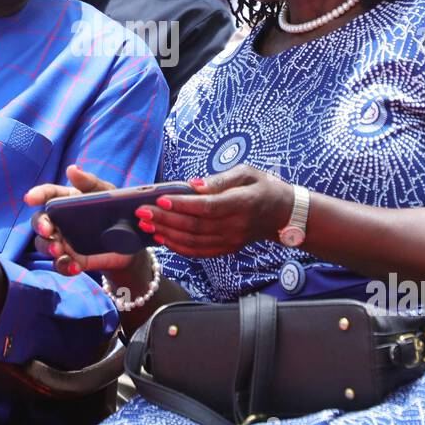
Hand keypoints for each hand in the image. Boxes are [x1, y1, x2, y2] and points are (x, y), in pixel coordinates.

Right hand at [25, 165, 147, 278]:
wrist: (131, 245)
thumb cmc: (115, 212)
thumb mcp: (107, 195)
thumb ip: (90, 182)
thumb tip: (72, 169)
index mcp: (67, 200)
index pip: (48, 194)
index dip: (37, 194)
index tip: (30, 198)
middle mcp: (60, 221)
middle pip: (39, 221)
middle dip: (40, 225)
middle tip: (48, 230)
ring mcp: (64, 242)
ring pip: (43, 244)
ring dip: (48, 247)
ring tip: (59, 250)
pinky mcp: (72, 260)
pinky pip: (60, 265)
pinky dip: (64, 266)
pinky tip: (75, 267)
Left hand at [134, 164, 295, 257]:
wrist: (281, 213)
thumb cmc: (262, 187)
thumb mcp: (246, 172)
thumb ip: (220, 179)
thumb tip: (193, 185)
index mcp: (242, 204)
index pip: (208, 207)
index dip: (183, 205)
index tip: (161, 200)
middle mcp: (236, 226)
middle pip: (196, 227)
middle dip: (166, 220)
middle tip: (143, 212)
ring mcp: (231, 241)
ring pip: (194, 242)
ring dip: (167, 234)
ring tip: (146, 225)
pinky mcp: (227, 249)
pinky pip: (199, 252)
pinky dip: (178, 247)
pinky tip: (162, 237)